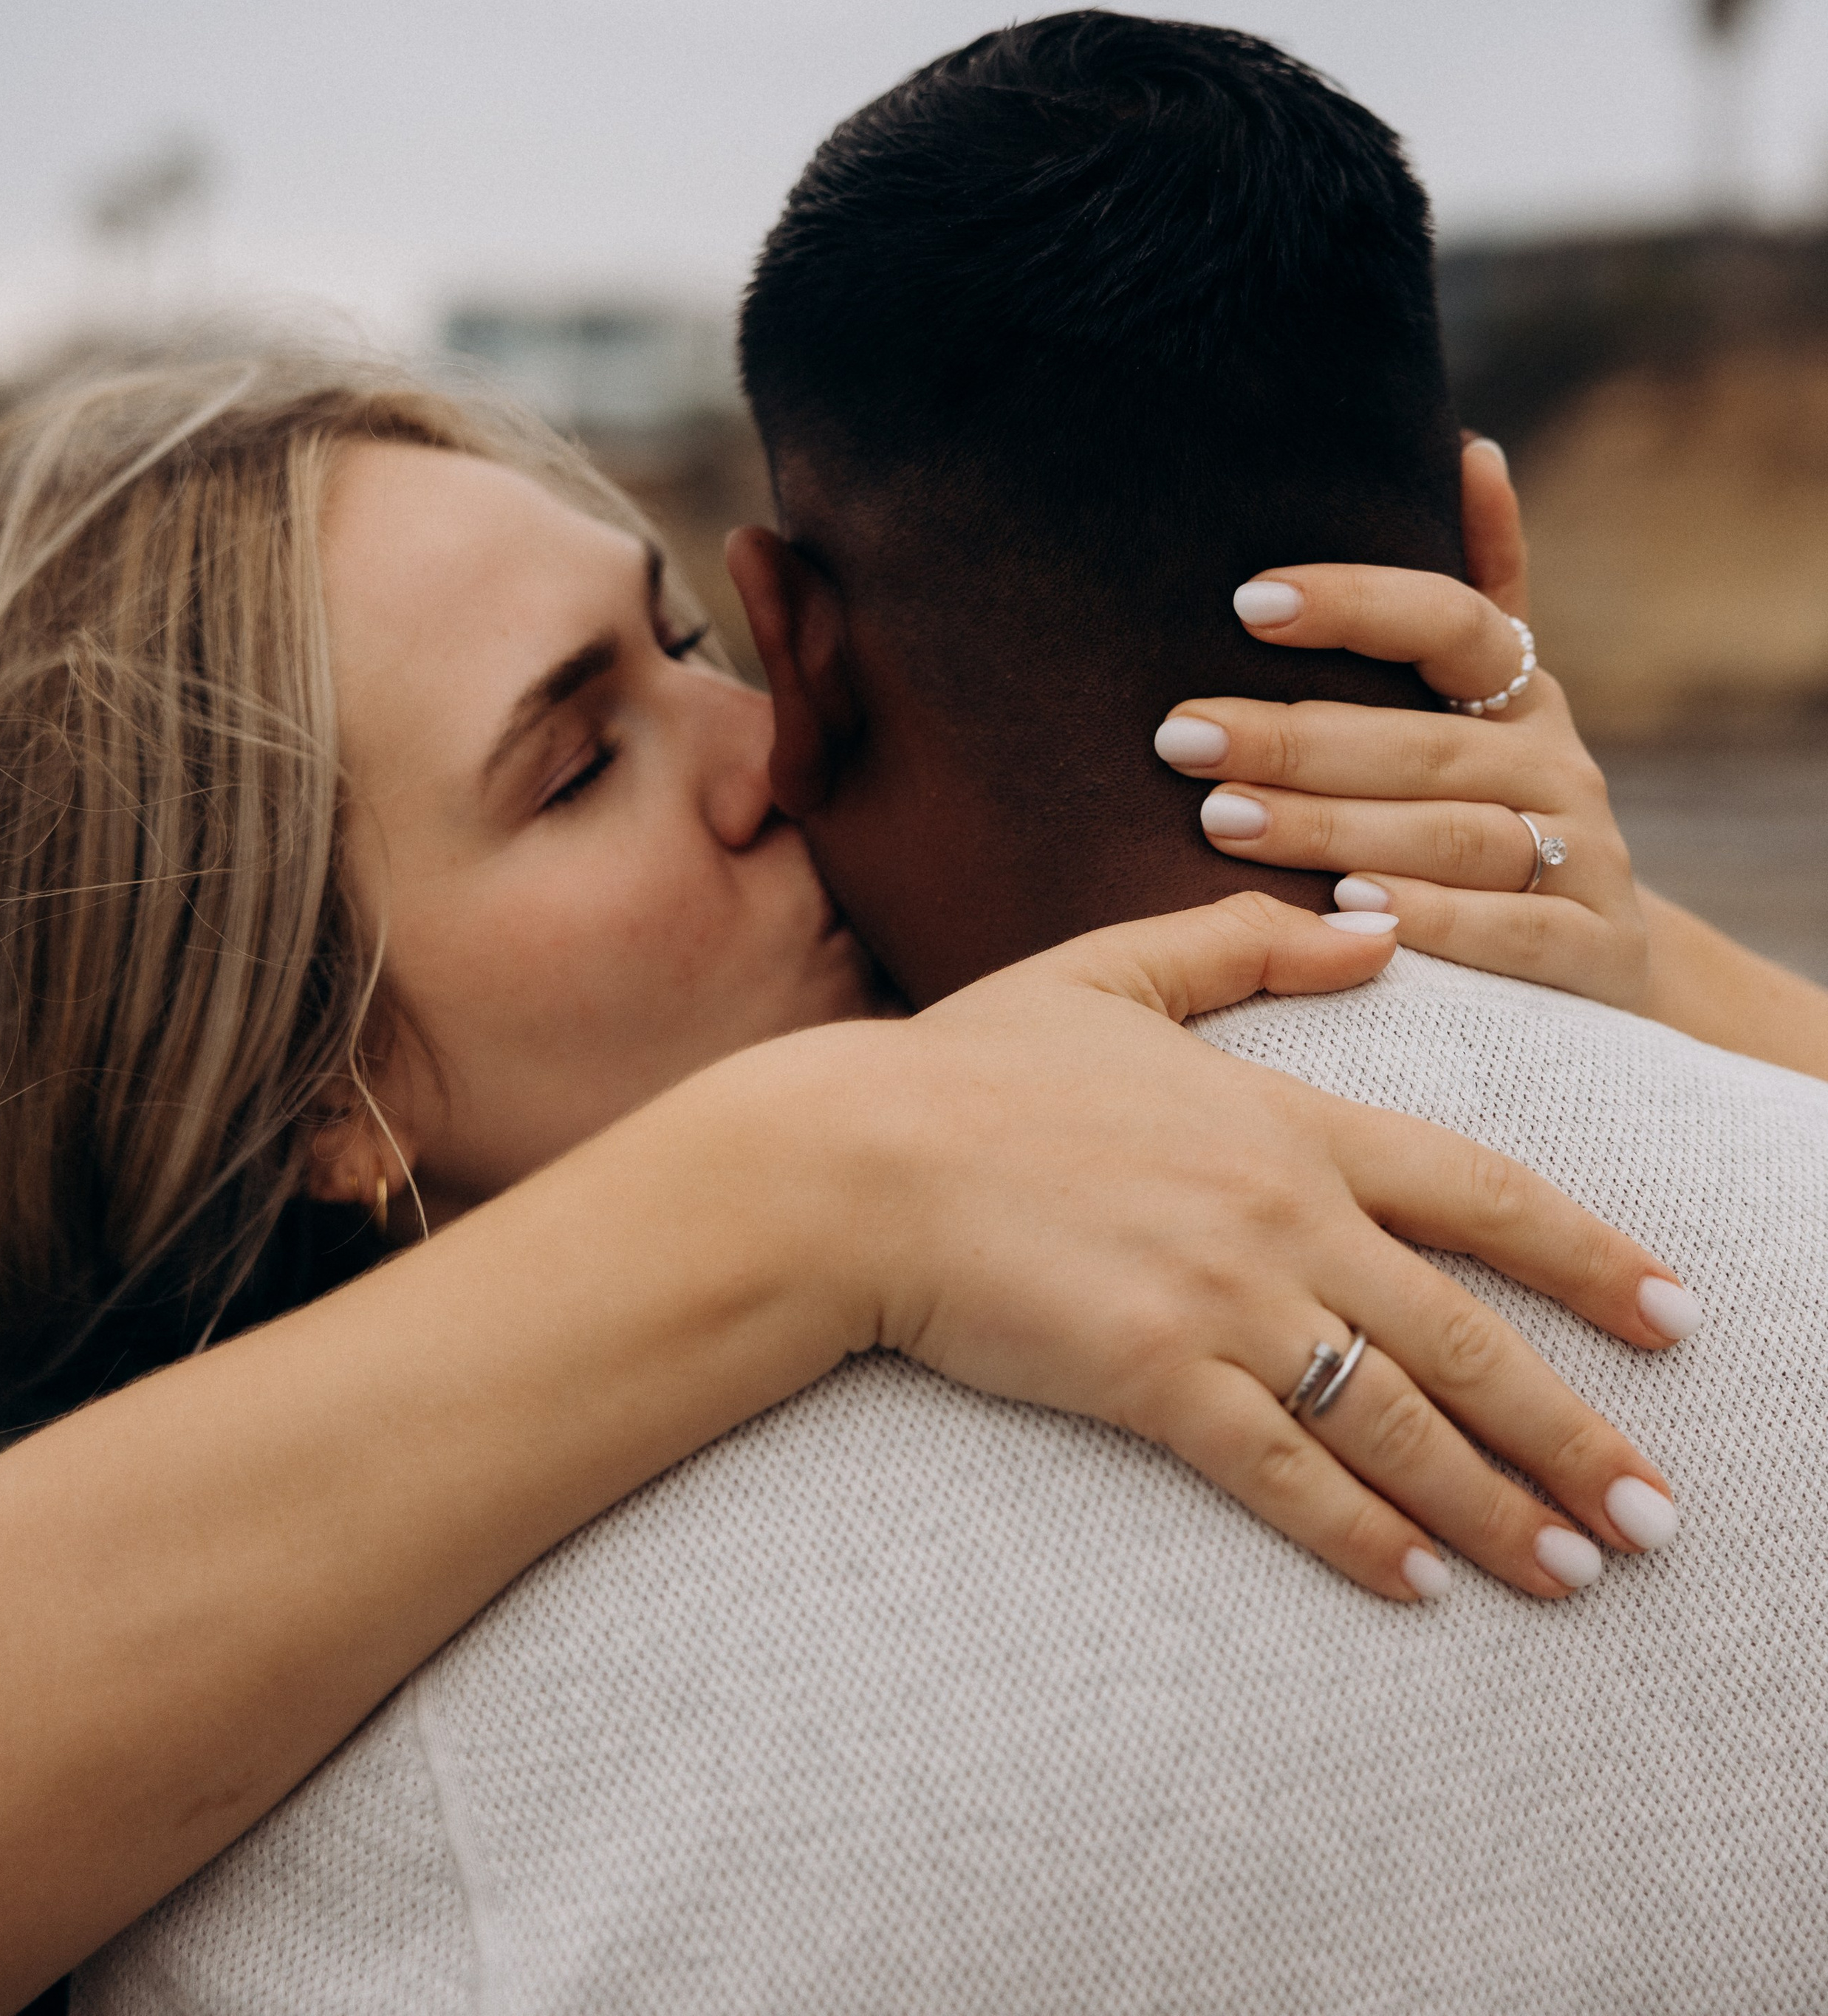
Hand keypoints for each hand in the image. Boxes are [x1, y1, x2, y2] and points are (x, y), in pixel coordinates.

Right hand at [820, 892, 1688, 1605]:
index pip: (1479, 1191)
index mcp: (1285, 1120)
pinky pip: (1285, 1474)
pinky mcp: (1154, 1381)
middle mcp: (1281, 1214)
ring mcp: (1223, 1300)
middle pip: (1467, 1333)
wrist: (852, 1158)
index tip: (1674, 1313)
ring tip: (1576, 1570)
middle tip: (1658, 1508)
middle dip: (1575, 1427)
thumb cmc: (969, 1066)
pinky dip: (1362, 1537)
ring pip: (1397, 1420)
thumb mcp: (1112, 971)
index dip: (1588, 1255)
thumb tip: (1372, 935)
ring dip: (1497, 1505)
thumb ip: (1249, 949)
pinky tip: (1420, 1590)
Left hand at [1154, 439, 1653, 1011]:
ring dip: (1332, 828)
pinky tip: (1350, 916)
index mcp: (1519, 695)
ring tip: (1222, 821)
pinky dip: (1432, 922)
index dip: (1357, 604)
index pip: (1450, 622)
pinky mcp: (1597, 954)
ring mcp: (1587, 860)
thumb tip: (1468, 444)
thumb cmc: (1494, 816)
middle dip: (1294, 740)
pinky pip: (1509, 934)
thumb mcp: (1484, 709)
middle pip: (1422, 744)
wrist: (1601, 968)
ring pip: (1452, 836)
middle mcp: (1559, 767)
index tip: (1246, 602)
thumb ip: (1477, 587)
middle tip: (1182, 738)